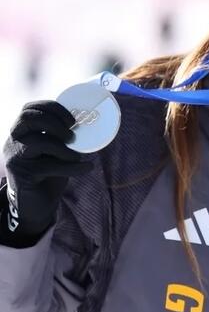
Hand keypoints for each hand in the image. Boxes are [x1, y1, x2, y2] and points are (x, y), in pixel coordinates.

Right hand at [2, 101, 92, 245]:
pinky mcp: (23, 175)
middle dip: (55, 123)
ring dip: (63, 147)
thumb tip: (91, 123)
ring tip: (77, 155)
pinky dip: (73, 167)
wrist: (36, 203)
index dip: (51, 108)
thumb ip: (63, 138)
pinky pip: (50, 166)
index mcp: (22, 132)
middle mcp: (14, 141)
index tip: (72, 119)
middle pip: (28, 119)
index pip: (28, 109)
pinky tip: (88, 167)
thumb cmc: (49, 172)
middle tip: (72, 135)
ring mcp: (16, 158)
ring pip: (37, 142)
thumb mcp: (56, 151)